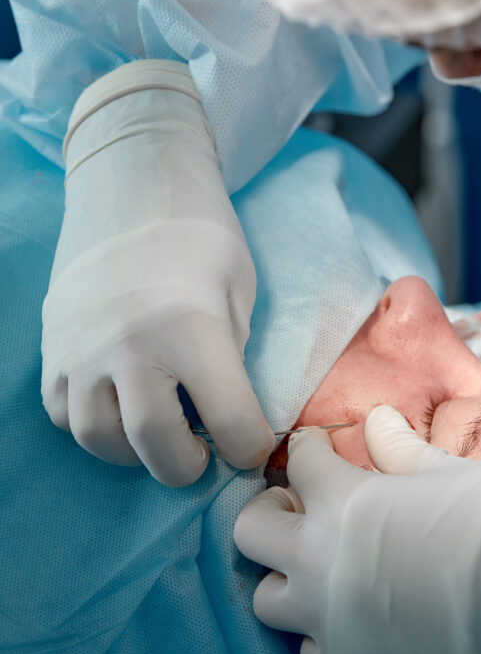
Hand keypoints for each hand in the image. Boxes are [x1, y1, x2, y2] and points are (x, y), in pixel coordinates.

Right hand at [42, 60, 273, 485]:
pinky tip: (122, 405)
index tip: (253, 444)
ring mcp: (82, 350)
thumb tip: (225, 414)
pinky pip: (66, 415)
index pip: (230, 423)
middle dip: (187, 467)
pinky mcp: (53, 350)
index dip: (250, 446)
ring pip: (101, 439)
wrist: (129, 186)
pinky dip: (96, 425)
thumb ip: (231, 358)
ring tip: (162, 432)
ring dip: (137, 452)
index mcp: (191, 328)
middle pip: (156, 445)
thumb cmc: (199, 235)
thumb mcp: (238, 291)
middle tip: (203, 453)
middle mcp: (130, 346)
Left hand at [235, 406, 480, 653]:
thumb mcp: (446, 467)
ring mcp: (330, 617)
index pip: (299, 461)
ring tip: (322, 566)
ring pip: (266, 599)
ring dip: (287, 577)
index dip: (313, 449)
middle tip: (304, 508)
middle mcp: (319, 558)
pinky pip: (308, 652)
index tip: (322, 451)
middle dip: (272, 511)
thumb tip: (376, 421)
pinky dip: (319, 633)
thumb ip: (398, 449)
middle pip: (249, 531)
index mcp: (341, 499)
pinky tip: (350, 616)